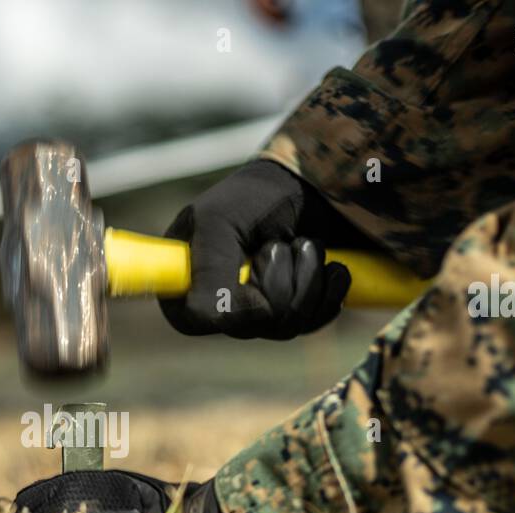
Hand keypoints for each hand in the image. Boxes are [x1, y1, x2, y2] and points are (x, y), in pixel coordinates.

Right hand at [158, 160, 351, 339]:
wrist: (309, 184)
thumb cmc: (255, 196)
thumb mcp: (219, 221)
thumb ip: (208, 269)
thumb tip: (220, 319)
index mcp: (185, 286)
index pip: (201, 318)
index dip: (235, 296)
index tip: (256, 259)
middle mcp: (218, 309)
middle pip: (253, 325)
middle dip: (279, 279)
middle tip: (278, 242)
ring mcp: (258, 317)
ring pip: (287, 325)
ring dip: (307, 278)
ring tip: (304, 243)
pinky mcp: (293, 315)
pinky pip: (315, 323)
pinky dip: (329, 290)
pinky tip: (327, 264)